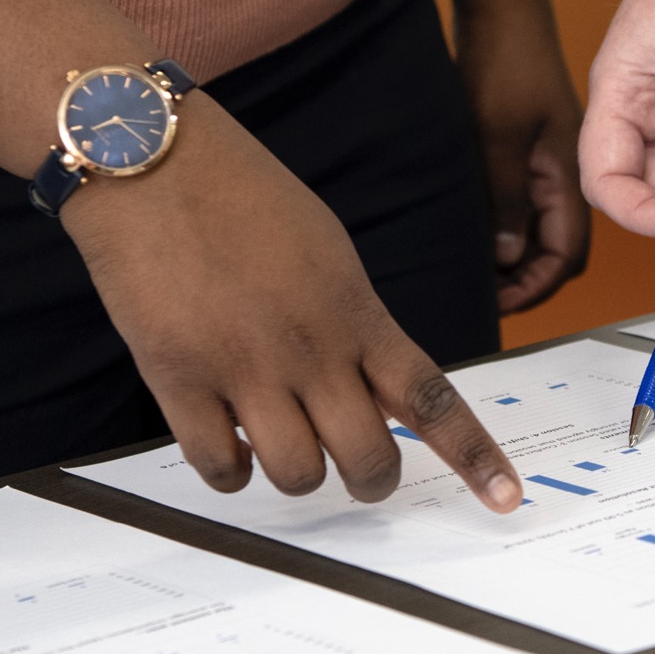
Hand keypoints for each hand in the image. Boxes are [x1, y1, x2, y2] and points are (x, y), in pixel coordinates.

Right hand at [62, 93, 523, 510]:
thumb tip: (374, 390)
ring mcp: (245, 367)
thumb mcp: (327, 252)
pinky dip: (229, 472)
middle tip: (357, 470)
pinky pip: (219, 467)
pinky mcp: (178, 378)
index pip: (432, 399)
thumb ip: (356, 322)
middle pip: (367, 459)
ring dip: (295, 473)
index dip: (474, 456)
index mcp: (357, 313)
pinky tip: (226, 444)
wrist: (150, 156)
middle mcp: (311, 348)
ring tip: (280, 442)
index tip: (504, 497)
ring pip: (297, 474)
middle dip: (370, 478)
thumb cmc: (240, 193)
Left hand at [450, 0, 589, 312]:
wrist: (501, 1)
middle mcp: (573, 169)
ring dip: (519, 253)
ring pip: (546, 223)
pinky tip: (483, 226)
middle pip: (560, 245)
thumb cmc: (504, 55)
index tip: (502, 304)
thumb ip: (507, 200)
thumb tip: (507, 256)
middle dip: (528, 278)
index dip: (536, 285)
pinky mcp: (538, 142)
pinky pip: (533, 198)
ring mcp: (555, 156)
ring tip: (480, 270)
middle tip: (487, 297)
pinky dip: (512, 223)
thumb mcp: (498, 135)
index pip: (566, 252)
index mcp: (578, 170)